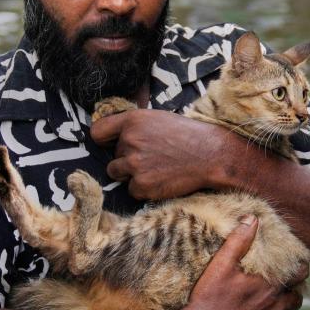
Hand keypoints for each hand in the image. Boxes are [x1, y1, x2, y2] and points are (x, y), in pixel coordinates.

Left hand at [90, 109, 229, 199]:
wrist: (211, 155)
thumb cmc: (188, 135)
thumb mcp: (158, 119)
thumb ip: (135, 127)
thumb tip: (117, 138)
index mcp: (132, 121)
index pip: (98, 132)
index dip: (104, 140)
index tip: (111, 145)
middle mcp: (129, 141)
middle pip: (113, 156)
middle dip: (128, 158)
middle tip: (153, 156)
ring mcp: (134, 164)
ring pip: (117, 173)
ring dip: (131, 174)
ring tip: (156, 168)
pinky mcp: (142, 185)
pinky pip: (132, 190)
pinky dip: (144, 188)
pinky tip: (162, 179)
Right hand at [177, 216, 305, 309]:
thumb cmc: (209, 299)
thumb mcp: (221, 265)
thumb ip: (239, 241)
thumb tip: (252, 219)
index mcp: (269, 286)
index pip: (300, 275)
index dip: (301, 268)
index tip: (297, 263)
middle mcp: (274, 307)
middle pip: (296, 297)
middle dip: (293, 288)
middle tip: (285, 282)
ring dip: (281, 305)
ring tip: (269, 298)